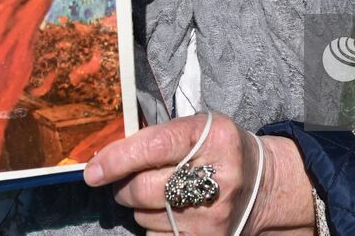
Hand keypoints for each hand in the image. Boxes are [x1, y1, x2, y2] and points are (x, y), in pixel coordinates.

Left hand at [84, 113, 313, 235]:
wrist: (263, 186)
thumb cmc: (219, 150)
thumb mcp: (198, 129)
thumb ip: (157, 137)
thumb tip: (105, 159)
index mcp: (214, 137)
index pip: (154, 147)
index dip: (118, 159)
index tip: (92, 171)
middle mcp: (217, 177)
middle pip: (144, 188)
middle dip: (124, 186)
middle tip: (126, 181)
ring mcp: (214, 214)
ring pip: (146, 217)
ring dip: (140, 207)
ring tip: (160, 194)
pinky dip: (153, 227)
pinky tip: (169, 214)